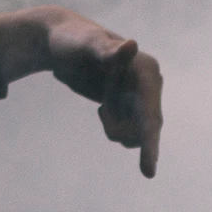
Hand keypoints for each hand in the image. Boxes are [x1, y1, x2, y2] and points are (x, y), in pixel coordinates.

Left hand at [0, 5, 163, 177]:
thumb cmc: (72, 39)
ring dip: (115, 128)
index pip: (151, 114)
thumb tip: (132, 44)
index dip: (150, 143)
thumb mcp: (87, 43)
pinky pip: (128, 132)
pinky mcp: (130, 106)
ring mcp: (141, 97)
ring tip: (101, 106)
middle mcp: (150, 85)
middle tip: (101, 110)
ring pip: (136, 134)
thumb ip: (108, 50)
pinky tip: (103, 107)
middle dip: (122, 128)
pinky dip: (113, 126)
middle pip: (145, 129)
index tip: (148, 173)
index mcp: (146, 71)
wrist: (60, 42)